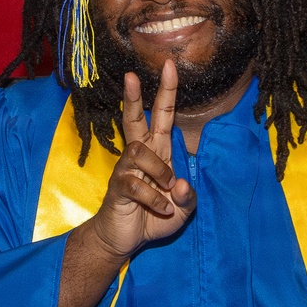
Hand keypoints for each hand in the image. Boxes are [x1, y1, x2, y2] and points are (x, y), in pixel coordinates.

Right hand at [89, 59, 196, 259]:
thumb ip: (188, 197)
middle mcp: (140, 156)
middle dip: (134, 97)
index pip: (162, 116)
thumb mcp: (182, 210)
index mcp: (158, 153)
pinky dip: (154, 199)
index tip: (170, 66)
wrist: (124, 240)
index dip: (166, 92)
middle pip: (134, 120)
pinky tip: (161, 210)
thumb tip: (180, 183)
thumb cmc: (153, 218)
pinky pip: (136, 184)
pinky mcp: (118, 188)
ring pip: (139, 150)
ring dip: (159, 171)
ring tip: (165, 190)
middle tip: (131, 75)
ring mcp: (126, 170)